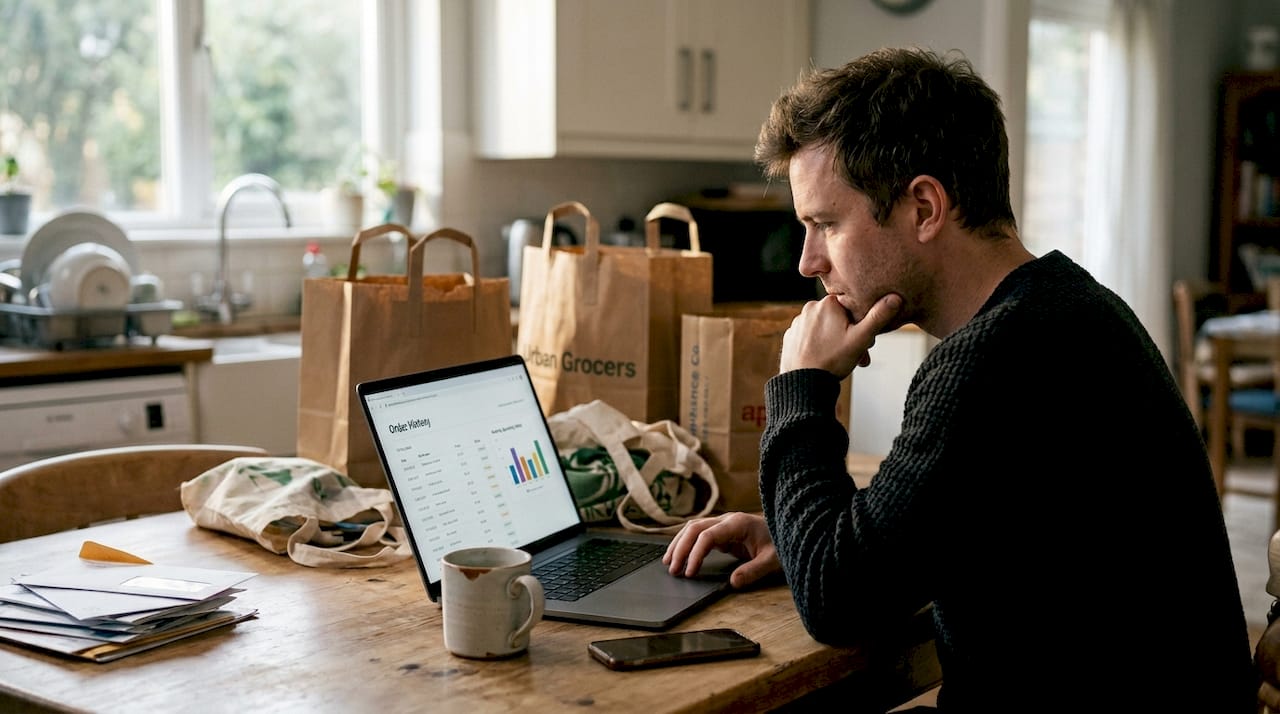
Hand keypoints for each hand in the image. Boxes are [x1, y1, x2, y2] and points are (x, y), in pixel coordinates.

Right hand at [663, 512, 779, 588]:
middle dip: (681, 548)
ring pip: (693, 528)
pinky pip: (699, 534)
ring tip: (668, 563)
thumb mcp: (772, 560)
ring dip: (679, 543)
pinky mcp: (723, 531)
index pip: (708, 535)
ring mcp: (724, 523)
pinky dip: (686, 543)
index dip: (695, 553)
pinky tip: (678, 554)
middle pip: (694, 528)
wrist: (791, 530)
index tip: (689, 572)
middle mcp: (727, 520)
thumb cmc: (782, 543)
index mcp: (738, 523)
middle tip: (673, 570)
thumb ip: (753, 571)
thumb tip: (732, 583)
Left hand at [779, 293, 902, 376]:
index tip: (865, 343)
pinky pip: (811, 337)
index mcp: (828, 303)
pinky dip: (819, 345)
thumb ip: (878, 317)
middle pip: (838, 318)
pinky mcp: (791, 335)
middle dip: (849, 335)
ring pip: (824, 328)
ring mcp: (798, 322)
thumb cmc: (833, 361)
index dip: (861, 325)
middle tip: (855, 355)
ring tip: (839, 359)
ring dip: (834, 341)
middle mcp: (810, 307)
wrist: (803, 382)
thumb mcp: (861, 339)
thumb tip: (895, 297)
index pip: (852, 307)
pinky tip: (824, 358)